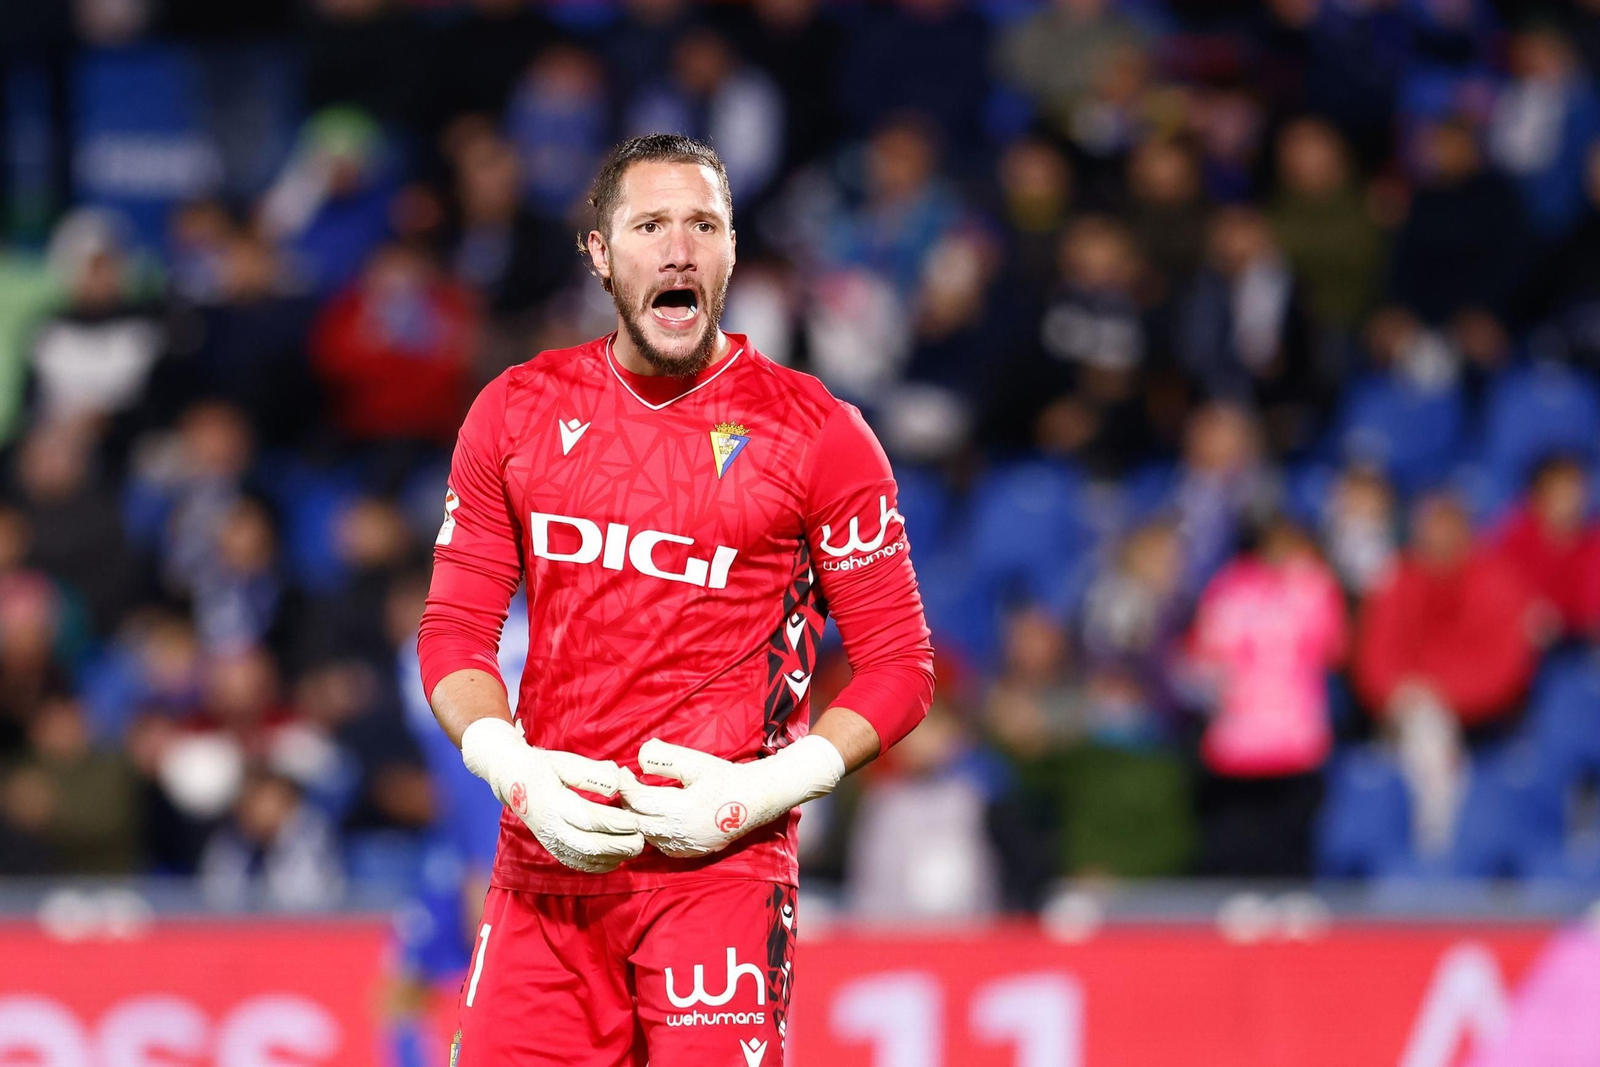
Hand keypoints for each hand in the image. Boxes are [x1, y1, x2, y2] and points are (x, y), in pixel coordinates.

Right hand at [461, 718, 642, 873]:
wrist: (511, 780)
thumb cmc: (542, 767)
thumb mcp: (564, 761)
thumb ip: (590, 772)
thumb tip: (617, 781)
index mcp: (553, 803)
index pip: (589, 818)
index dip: (614, 823)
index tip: (635, 821)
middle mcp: (550, 826)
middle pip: (588, 844)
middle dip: (618, 845)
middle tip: (641, 840)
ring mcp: (549, 840)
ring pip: (584, 858)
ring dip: (612, 857)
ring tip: (634, 848)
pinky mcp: (552, 847)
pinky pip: (576, 863)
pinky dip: (597, 865)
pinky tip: (616, 860)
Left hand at [618, 735, 845, 857]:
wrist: (756, 799)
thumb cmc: (725, 777)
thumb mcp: (695, 763)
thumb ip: (665, 759)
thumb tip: (640, 757)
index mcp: (681, 809)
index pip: (639, 800)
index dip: (625, 786)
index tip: (620, 772)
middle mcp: (681, 832)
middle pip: (638, 821)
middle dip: (628, 803)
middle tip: (626, 785)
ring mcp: (687, 846)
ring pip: (648, 836)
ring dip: (640, 818)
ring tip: (639, 799)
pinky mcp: (692, 852)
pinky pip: (662, 846)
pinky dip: (653, 832)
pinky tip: (656, 818)